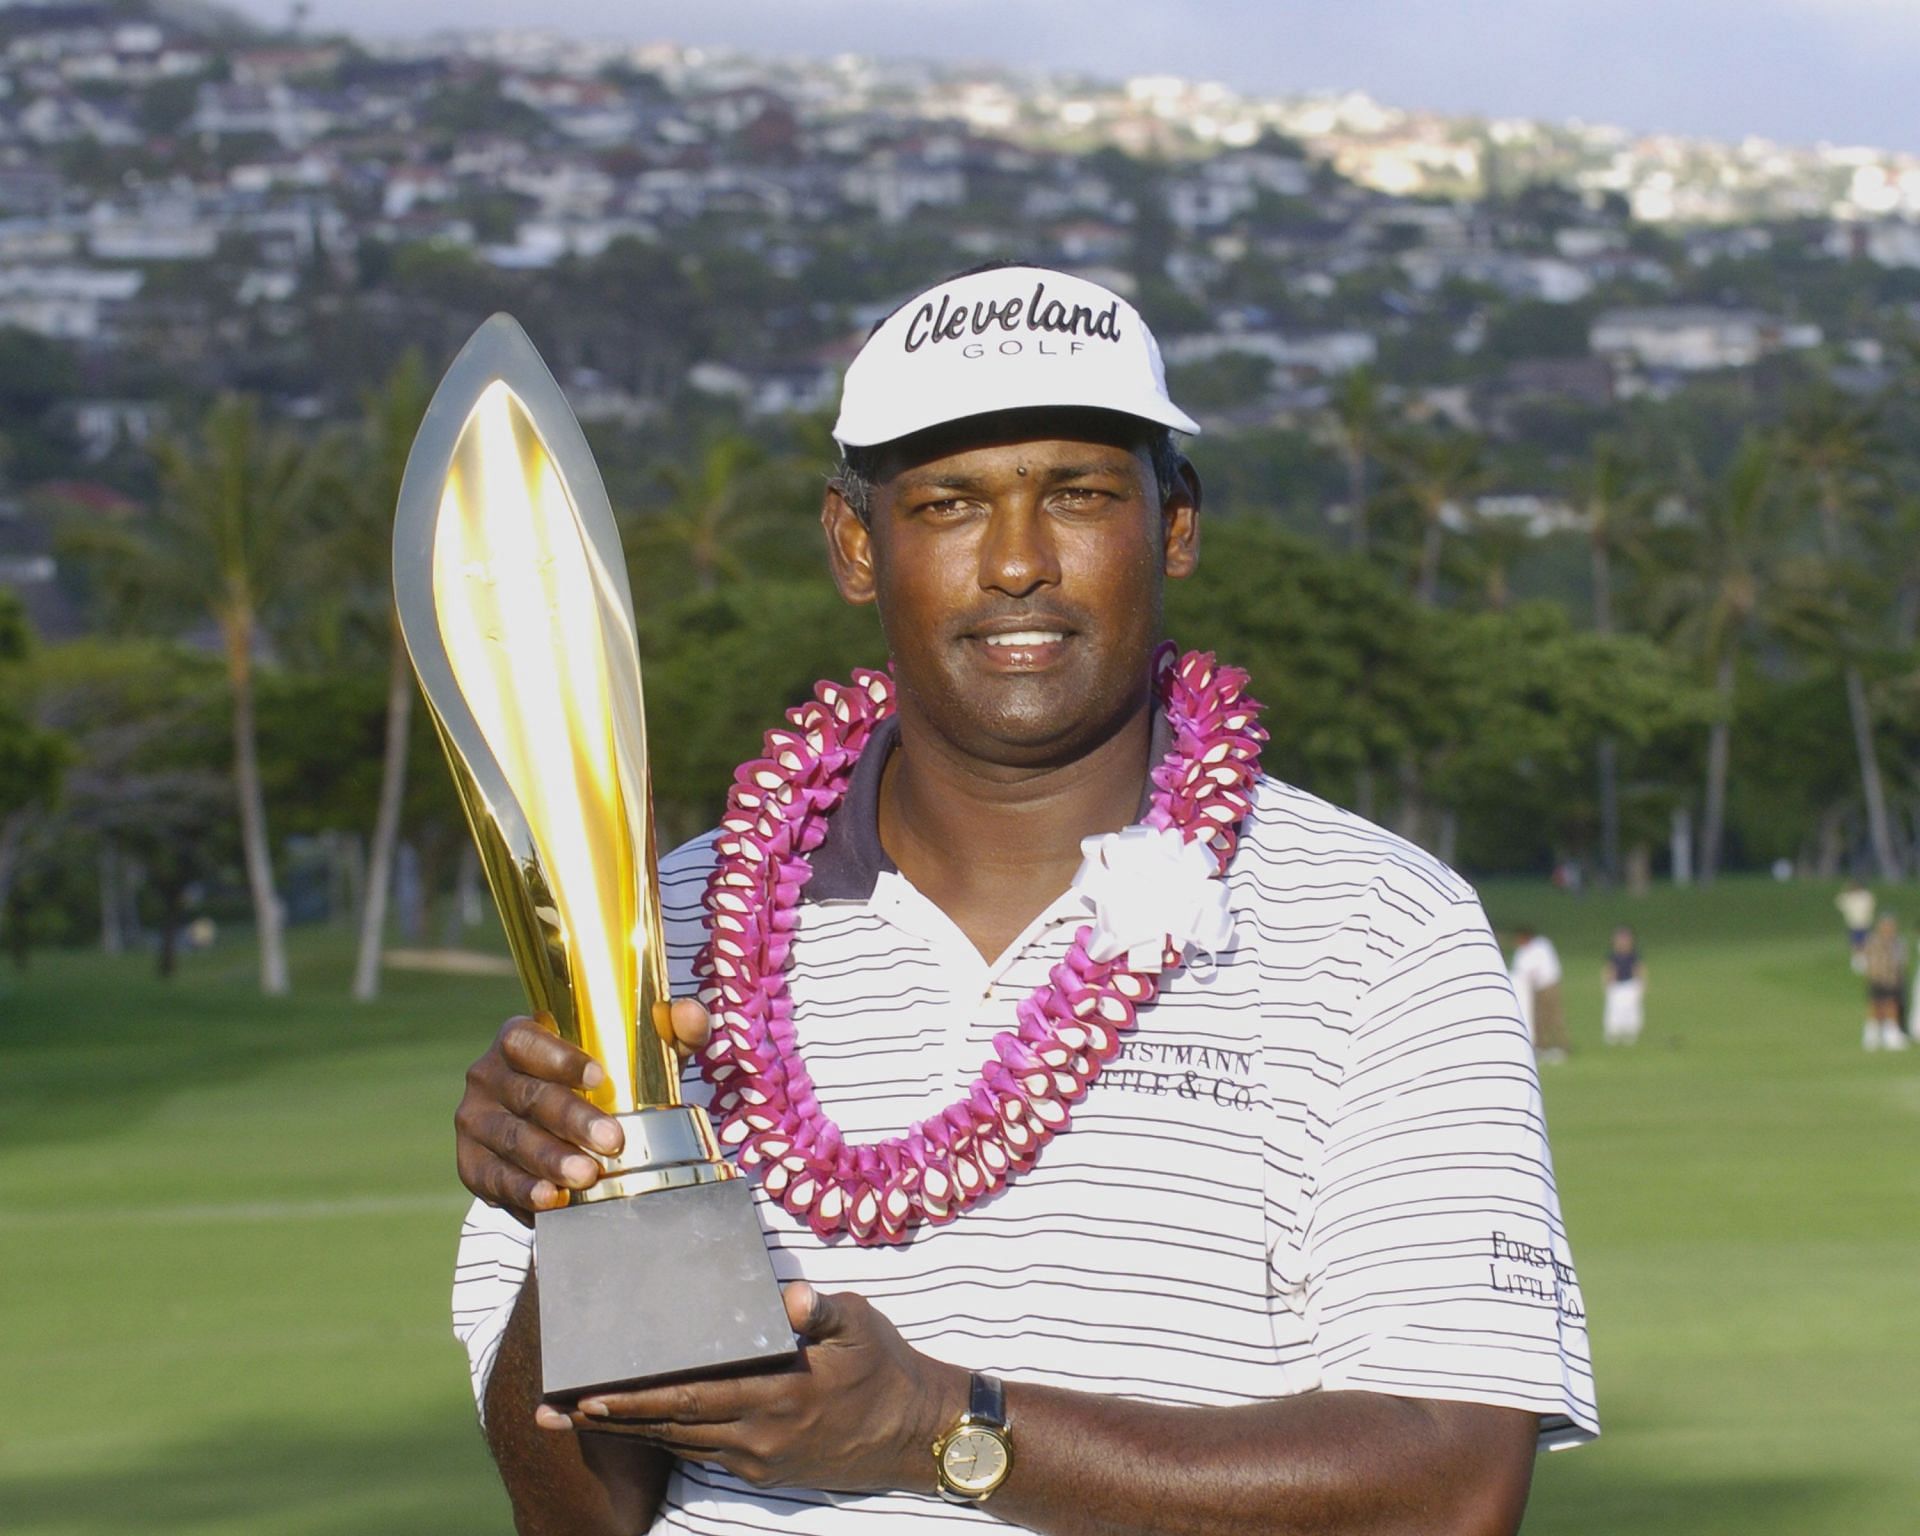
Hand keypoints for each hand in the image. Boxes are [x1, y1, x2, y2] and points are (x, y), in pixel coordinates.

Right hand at [454, 1001, 710, 1223]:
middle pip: (528, 1096)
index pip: (527, 1041)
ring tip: (587, 1176)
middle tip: (613, 1141)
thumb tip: (690, 1014)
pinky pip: (495, 1179)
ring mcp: (474, 1121)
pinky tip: (550, 1200)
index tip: (602, 1077)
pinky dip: (523, 1190)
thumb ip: (668, 1031)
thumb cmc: (599, 1084)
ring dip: (550, 1160)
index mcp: (517, 1039)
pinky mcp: (471, 1165)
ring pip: (513, 1139)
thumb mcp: (636, 1054)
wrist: (553, 1136)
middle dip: (572, 1119)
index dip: (561, 1058)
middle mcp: (487, 1076)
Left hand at [536, 1284, 966, 1495]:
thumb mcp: (858, 1324)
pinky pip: (705, 1453)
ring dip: (629, 1433)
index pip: (687, 1397)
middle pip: (667, 1427)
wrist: (917, 1433)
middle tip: (553, 1414)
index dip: (634, 1399)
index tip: (587, 1395)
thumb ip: (819, 1311)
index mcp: (775, 1392)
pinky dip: (668, 1439)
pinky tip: (642, 1427)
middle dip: (608, 1421)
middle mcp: (758, 1433)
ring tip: (579, 1421)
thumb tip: (791, 1296)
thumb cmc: (884, 1366)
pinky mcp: (766, 1471)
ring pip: (679, 1444)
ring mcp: (760, 1457)